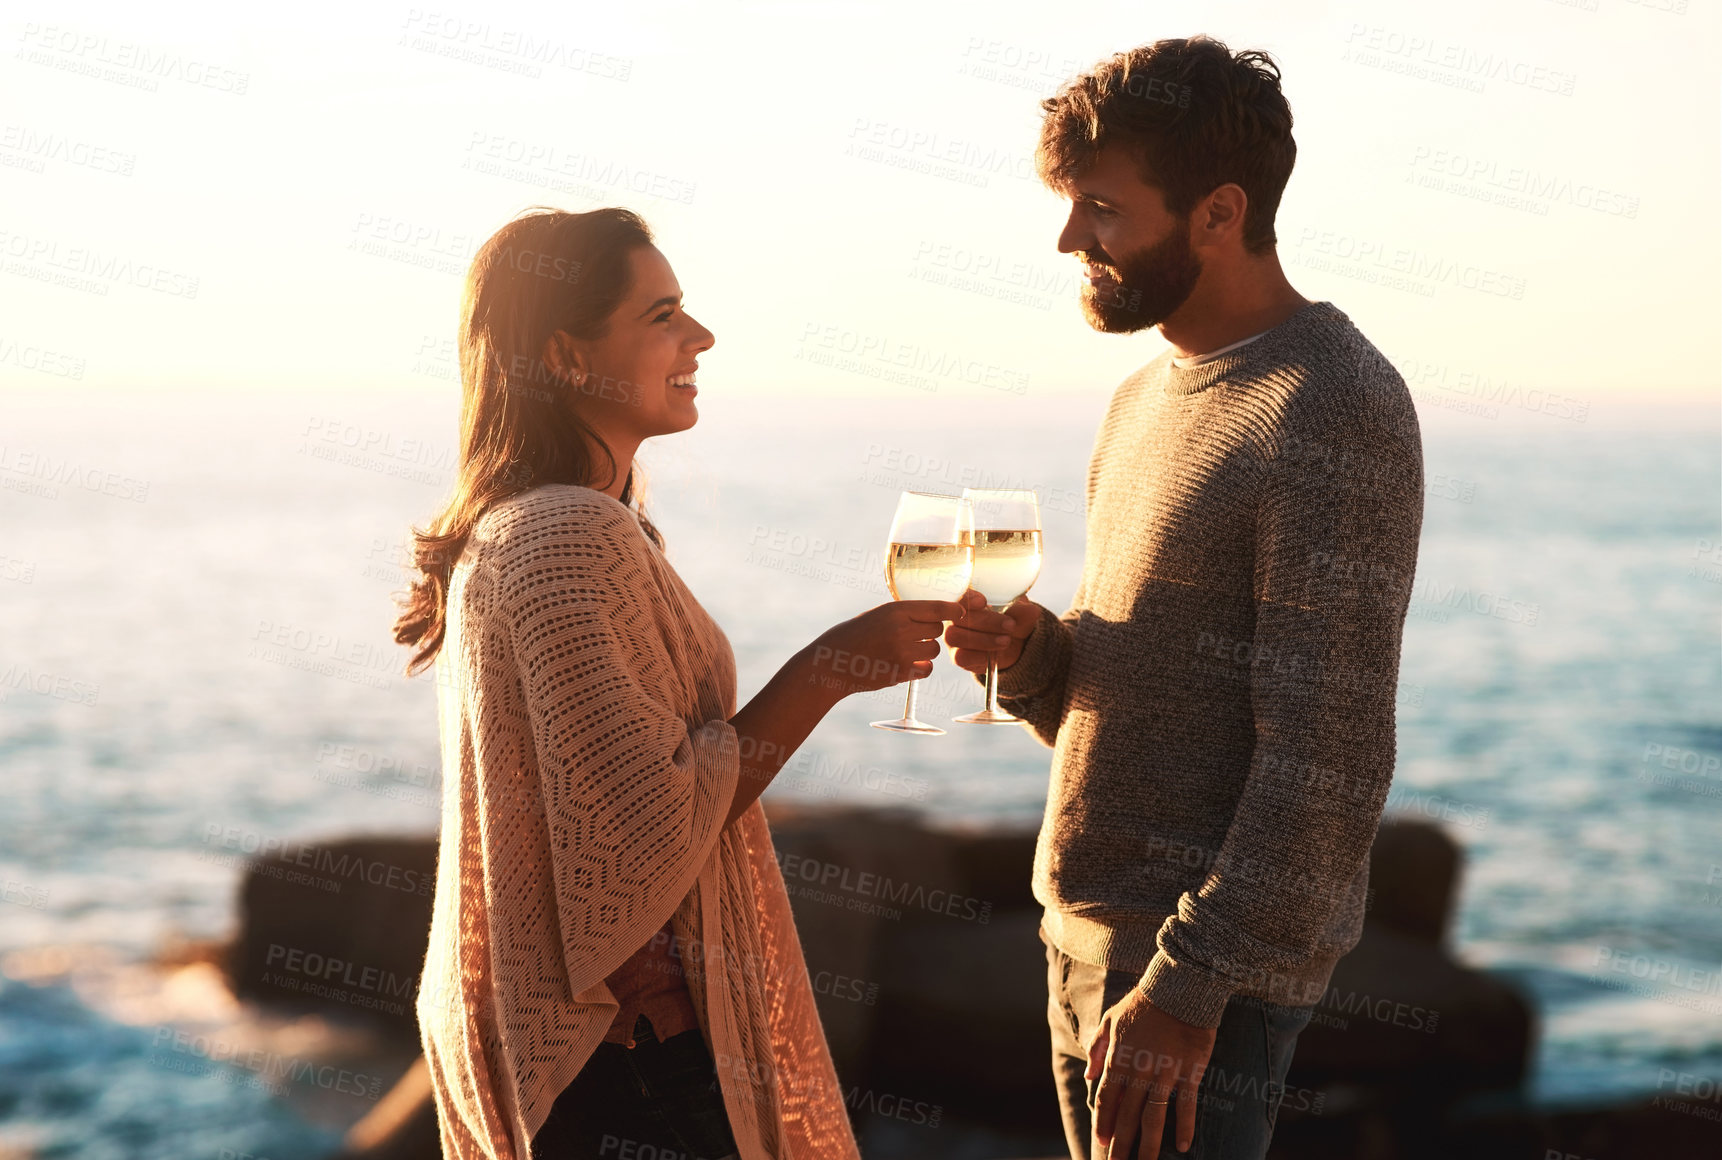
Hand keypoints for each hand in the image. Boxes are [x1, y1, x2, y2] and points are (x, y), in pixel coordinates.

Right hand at [802, 599, 965, 698]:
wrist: (830, 664)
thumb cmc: (852, 636)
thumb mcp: (875, 615)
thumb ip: (902, 615)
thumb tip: (934, 614)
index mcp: (894, 610)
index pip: (937, 607)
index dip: (953, 609)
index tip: (961, 611)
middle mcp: (901, 629)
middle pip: (938, 629)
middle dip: (931, 632)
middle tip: (914, 634)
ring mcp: (902, 653)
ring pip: (934, 650)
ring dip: (926, 650)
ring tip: (905, 650)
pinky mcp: (901, 673)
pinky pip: (927, 668)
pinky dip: (921, 667)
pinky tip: (906, 664)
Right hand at [943, 590, 1040, 674]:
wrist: (1016, 644)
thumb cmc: (1013, 619)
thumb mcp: (1022, 613)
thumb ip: (1023, 612)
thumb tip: (1032, 611)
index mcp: (968, 598)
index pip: (959, 594)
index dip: (968, 598)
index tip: (983, 602)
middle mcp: (955, 615)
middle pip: (957, 616)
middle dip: (986, 621)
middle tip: (1010, 626)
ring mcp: (953, 635)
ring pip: (955, 636)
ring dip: (983, 639)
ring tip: (1006, 641)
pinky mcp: (957, 656)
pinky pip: (960, 656)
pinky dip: (978, 656)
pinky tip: (994, 654)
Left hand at [1087, 987, 1216, 1158]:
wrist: (1178, 989)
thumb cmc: (1142, 1004)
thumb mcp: (1110, 1021)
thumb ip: (1097, 1049)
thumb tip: (1087, 1076)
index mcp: (1119, 1060)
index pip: (1106, 1100)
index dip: (1104, 1123)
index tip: (1101, 1143)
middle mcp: (1139, 1072)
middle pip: (1127, 1116)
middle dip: (1121, 1144)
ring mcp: (1165, 1074)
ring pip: (1154, 1117)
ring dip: (1148, 1145)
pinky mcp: (1189, 1072)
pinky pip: (1187, 1106)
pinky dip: (1184, 1127)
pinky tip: (1182, 1147)